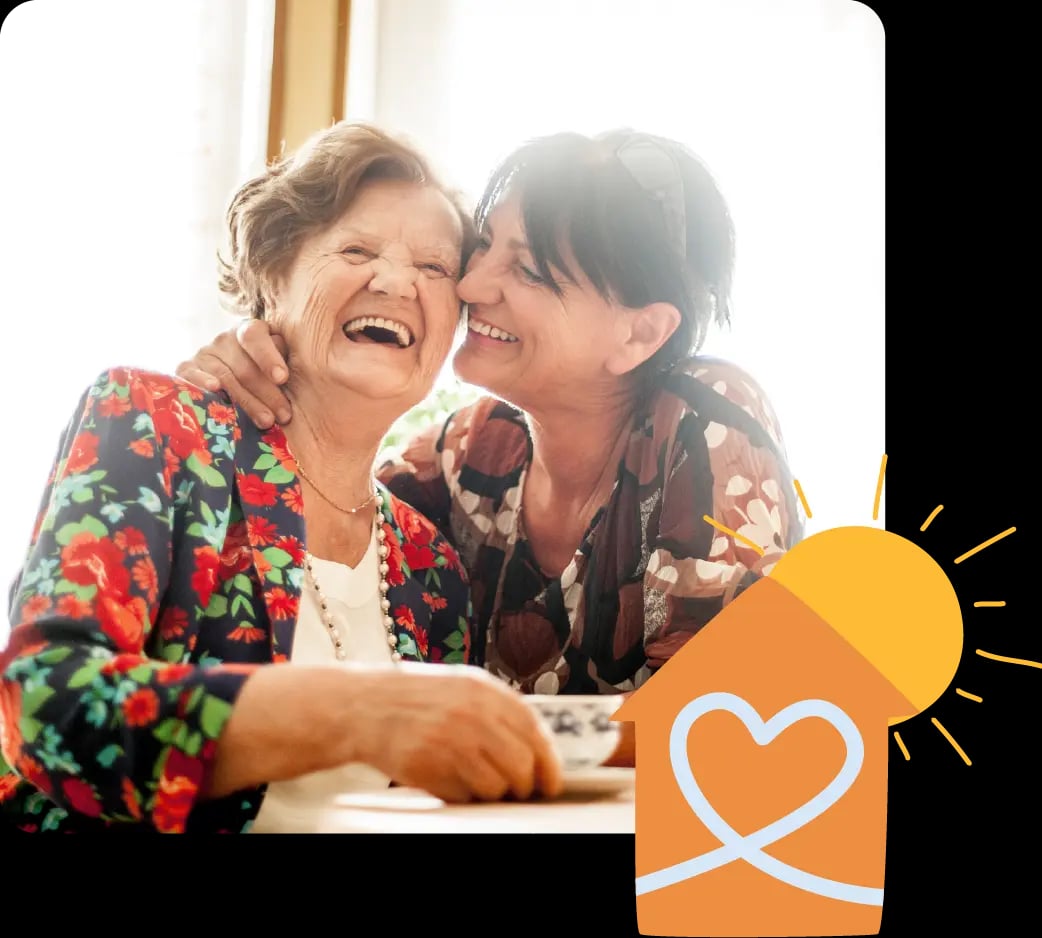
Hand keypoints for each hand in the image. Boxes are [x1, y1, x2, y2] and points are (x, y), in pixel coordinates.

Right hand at [175, 319, 292, 427]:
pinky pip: (192, 376)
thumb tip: (298, 375)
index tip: (282, 378)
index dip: (268, 357)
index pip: (254, 336)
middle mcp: (224, 339)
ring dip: (247, 402)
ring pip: (225, 378)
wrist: (229, 375)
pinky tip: (215, 390)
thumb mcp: (280, 364)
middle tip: (284, 416)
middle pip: (244, 367)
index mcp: (250, 331)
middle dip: (268, 394)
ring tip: (266, 421)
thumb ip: (288, 363)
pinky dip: (202, 382)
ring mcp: (204, 354)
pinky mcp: (186, 369)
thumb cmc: (267, 374)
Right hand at [354, 663, 564, 803]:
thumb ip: (498, 709)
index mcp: (482, 690)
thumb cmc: (416, 698)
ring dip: (492, 792)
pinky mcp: (428, 767)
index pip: (533, 730)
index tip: (551, 781)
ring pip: (495, 786)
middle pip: (520, 764)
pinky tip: (449, 779)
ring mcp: (448, 741)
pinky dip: (463, 796)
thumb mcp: (461, 687)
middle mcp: (470, 714)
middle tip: (518, 790)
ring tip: (476, 781)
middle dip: (524, 784)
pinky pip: (463, 796)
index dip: (548, 762)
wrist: (364, 706)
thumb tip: (536, 747)